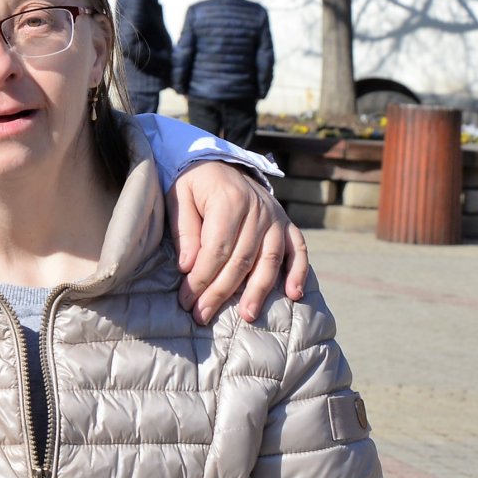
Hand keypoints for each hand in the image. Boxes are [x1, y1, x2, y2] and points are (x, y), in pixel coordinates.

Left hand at [167, 163, 309, 324]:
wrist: (218, 162)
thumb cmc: (194, 185)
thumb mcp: (178, 198)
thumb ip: (184, 232)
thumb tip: (188, 267)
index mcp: (229, 201)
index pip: (217, 250)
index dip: (201, 279)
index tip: (187, 301)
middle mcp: (257, 210)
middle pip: (242, 260)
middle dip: (221, 292)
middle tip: (203, 316)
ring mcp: (276, 217)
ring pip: (270, 260)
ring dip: (259, 290)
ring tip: (247, 315)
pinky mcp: (286, 223)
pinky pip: (299, 249)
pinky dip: (299, 272)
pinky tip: (294, 294)